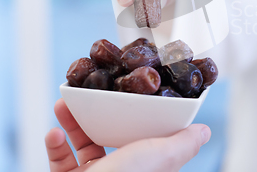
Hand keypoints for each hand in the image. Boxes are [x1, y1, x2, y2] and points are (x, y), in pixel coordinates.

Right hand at [45, 99, 210, 171]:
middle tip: (87, 95)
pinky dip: (54, 146)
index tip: (125, 92)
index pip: (144, 136)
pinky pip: (60, 162)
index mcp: (144, 164)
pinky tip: (53, 133)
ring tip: (63, 105)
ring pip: (81, 145)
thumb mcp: (162, 157)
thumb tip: (204, 130)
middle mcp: (120, 170)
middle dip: (96, 114)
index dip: (136, 114)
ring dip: (71, 124)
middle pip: (109, 136)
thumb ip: (184, 144)